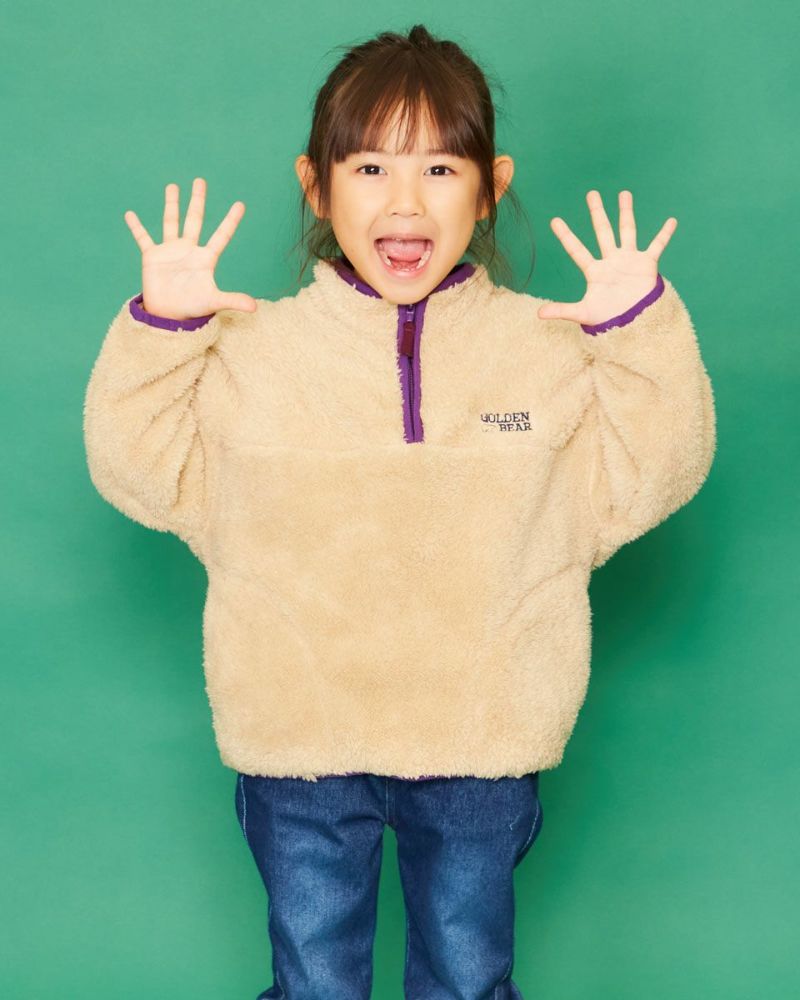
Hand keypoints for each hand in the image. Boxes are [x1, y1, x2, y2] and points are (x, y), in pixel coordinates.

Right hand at [124, 177, 256, 319]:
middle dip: (198, 201)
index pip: (221, 235)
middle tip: (200, 181)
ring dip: (172, 205)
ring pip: (171, 222)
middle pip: (195, 220)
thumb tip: (255, 307)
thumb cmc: (192, 308)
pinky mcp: (152, 257)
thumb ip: (233, 300)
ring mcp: (170, 251)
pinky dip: (136, 227)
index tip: (241, 204)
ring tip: (173, 186)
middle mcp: (189, 250)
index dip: (231, 221)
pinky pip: (143, 238)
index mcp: (205, 258)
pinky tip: (130, 214)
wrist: (168, 315)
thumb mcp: (213, 301)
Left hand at [537, 190, 675, 325]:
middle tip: (591, 193)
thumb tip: (538, 314)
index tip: (554, 220)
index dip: (566, 236)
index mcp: (594, 271)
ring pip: (627, 231)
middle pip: (602, 231)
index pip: (577, 250)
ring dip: (626, 213)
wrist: (634, 324)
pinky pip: (657, 245)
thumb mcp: (583, 313)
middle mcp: (611, 261)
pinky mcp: (647, 264)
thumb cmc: (609, 318)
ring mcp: (629, 260)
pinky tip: (671, 221)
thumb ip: (562, 310)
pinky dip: (664, 234)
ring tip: (623, 193)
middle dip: (597, 213)